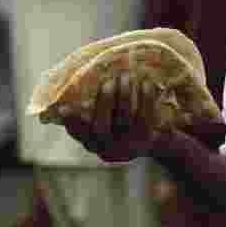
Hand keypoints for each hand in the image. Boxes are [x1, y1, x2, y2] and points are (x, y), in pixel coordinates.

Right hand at [61, 72, 225, 163]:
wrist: (161, 142)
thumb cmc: (129, 124)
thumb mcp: (111, 122)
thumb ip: (97, 109)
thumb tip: (83, 83)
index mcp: (95, 144)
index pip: (79, 134)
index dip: (72, 121)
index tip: (64, 107)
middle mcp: (109, 149)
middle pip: (101, 127)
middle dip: (103, 102)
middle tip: (107, 82)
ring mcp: (129, 146)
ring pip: (124, 119)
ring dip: (125, 95)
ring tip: (126, 76)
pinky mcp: (148, 140)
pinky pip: (145, 116)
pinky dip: (145, 97)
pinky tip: (146, 82)